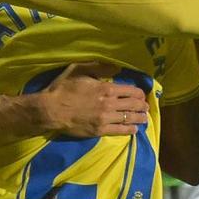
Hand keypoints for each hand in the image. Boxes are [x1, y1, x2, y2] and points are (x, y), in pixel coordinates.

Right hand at [32, 62, 150, 137]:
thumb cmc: (63, 88)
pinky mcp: (99, 130)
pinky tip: (135, 129)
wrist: (51, 109)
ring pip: (129, 118)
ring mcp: (105, 118)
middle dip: (142, 106)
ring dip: (140, 118)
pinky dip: (130, 130)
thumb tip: (116, 68)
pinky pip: (119, 131)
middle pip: (133, 105)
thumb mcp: (79, 70)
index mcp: (106, 88)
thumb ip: (99, 67)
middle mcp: (109, 103)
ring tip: (144, 118)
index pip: (130, 91)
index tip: (142, 95)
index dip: (139, 93)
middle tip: (146, 107)